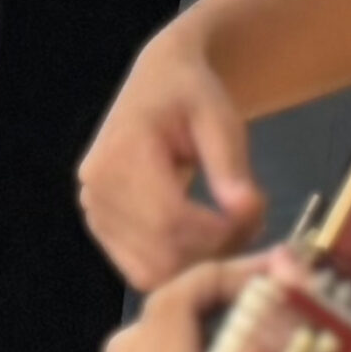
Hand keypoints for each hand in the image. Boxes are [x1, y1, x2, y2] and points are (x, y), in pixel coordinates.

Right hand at [79, 29, 266, 287]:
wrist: (158, 79)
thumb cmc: (189, 93)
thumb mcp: (219, 119)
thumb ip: (231, 166)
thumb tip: (248, 210)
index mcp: (120, 154)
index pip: (170, 219)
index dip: (220, 233)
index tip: (257, 217)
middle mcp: (97, 188)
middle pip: (159, 253)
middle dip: (213, 253)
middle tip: (251, 227)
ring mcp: (93, 210)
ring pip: (150, 271)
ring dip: (197, 265)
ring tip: (230, 231)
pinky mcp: (101, 224)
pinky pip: (140, 268)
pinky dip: (177, 266)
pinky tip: (204, 238)